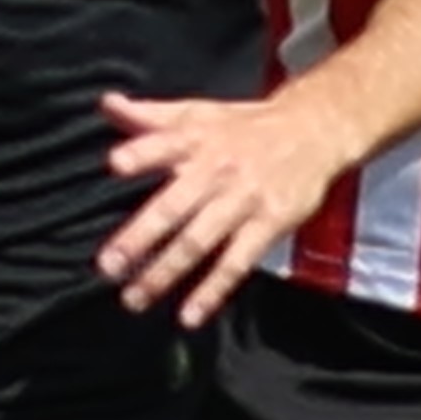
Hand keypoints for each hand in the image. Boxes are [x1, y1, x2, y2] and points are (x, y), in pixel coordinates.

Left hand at [98, 89, 355, 327]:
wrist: (312, 130)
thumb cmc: (243, 127)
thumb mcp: (198, 114)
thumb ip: (150, 117)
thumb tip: (107, 104)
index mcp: (197, 139)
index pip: (166, 143)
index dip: (142, 152)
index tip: (116, 164)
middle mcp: (218, 169)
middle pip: (175, 205)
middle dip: (139, 237)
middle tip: (108, 266)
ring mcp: (244, 198)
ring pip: (199, 240)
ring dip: (165, 272)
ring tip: (135, 297)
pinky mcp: (269, 223)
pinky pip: (236, 262)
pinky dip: (213, 291)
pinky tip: (190, 315)